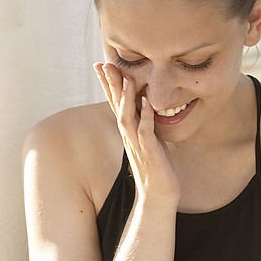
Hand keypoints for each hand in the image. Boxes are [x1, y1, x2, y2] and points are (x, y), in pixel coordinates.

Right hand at [93, 62, 179, 207]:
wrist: (158, 195)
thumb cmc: (156, 167)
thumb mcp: (149, 140)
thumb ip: (146, 123)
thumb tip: (147, 106)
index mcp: (129, 131)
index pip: (115, 103)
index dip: (108, 85)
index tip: (101, 65)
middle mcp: (129, 136)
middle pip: (116, 106)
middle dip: (110, 85)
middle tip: (103, 64)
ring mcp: (137, 144)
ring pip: (127, 117)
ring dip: (126, 98)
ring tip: (127, 79)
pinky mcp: (149, 153)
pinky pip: (146, 132)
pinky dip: (146, 117)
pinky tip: (148, 103)